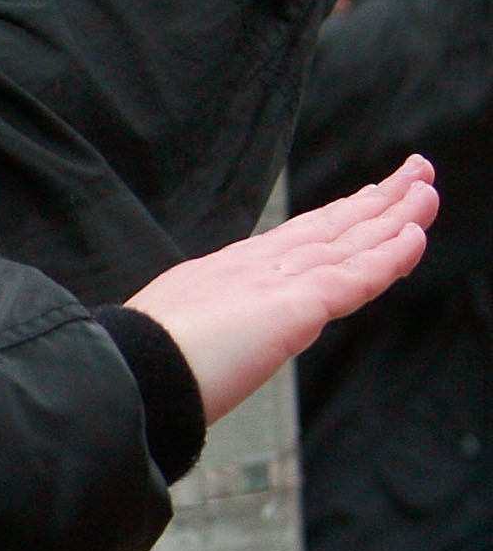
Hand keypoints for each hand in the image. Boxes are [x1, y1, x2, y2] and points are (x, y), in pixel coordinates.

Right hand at [126, 156, 434, 421]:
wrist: (125, 374)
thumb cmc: (139, 368)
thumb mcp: (171, 337)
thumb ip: (198, 335)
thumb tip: (195, 359)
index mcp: (222, 276)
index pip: (294, 241)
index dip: (334, 220)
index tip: (364, 199)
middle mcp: (252, 268)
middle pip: (328, 227)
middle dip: (373, 202)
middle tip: (412, 175)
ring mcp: (274, 283)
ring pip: (350, 242)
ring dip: (395, 215)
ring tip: (425, 190)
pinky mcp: (296, 306)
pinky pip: (357, 277)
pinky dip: (390, 255)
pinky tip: (415, 235)